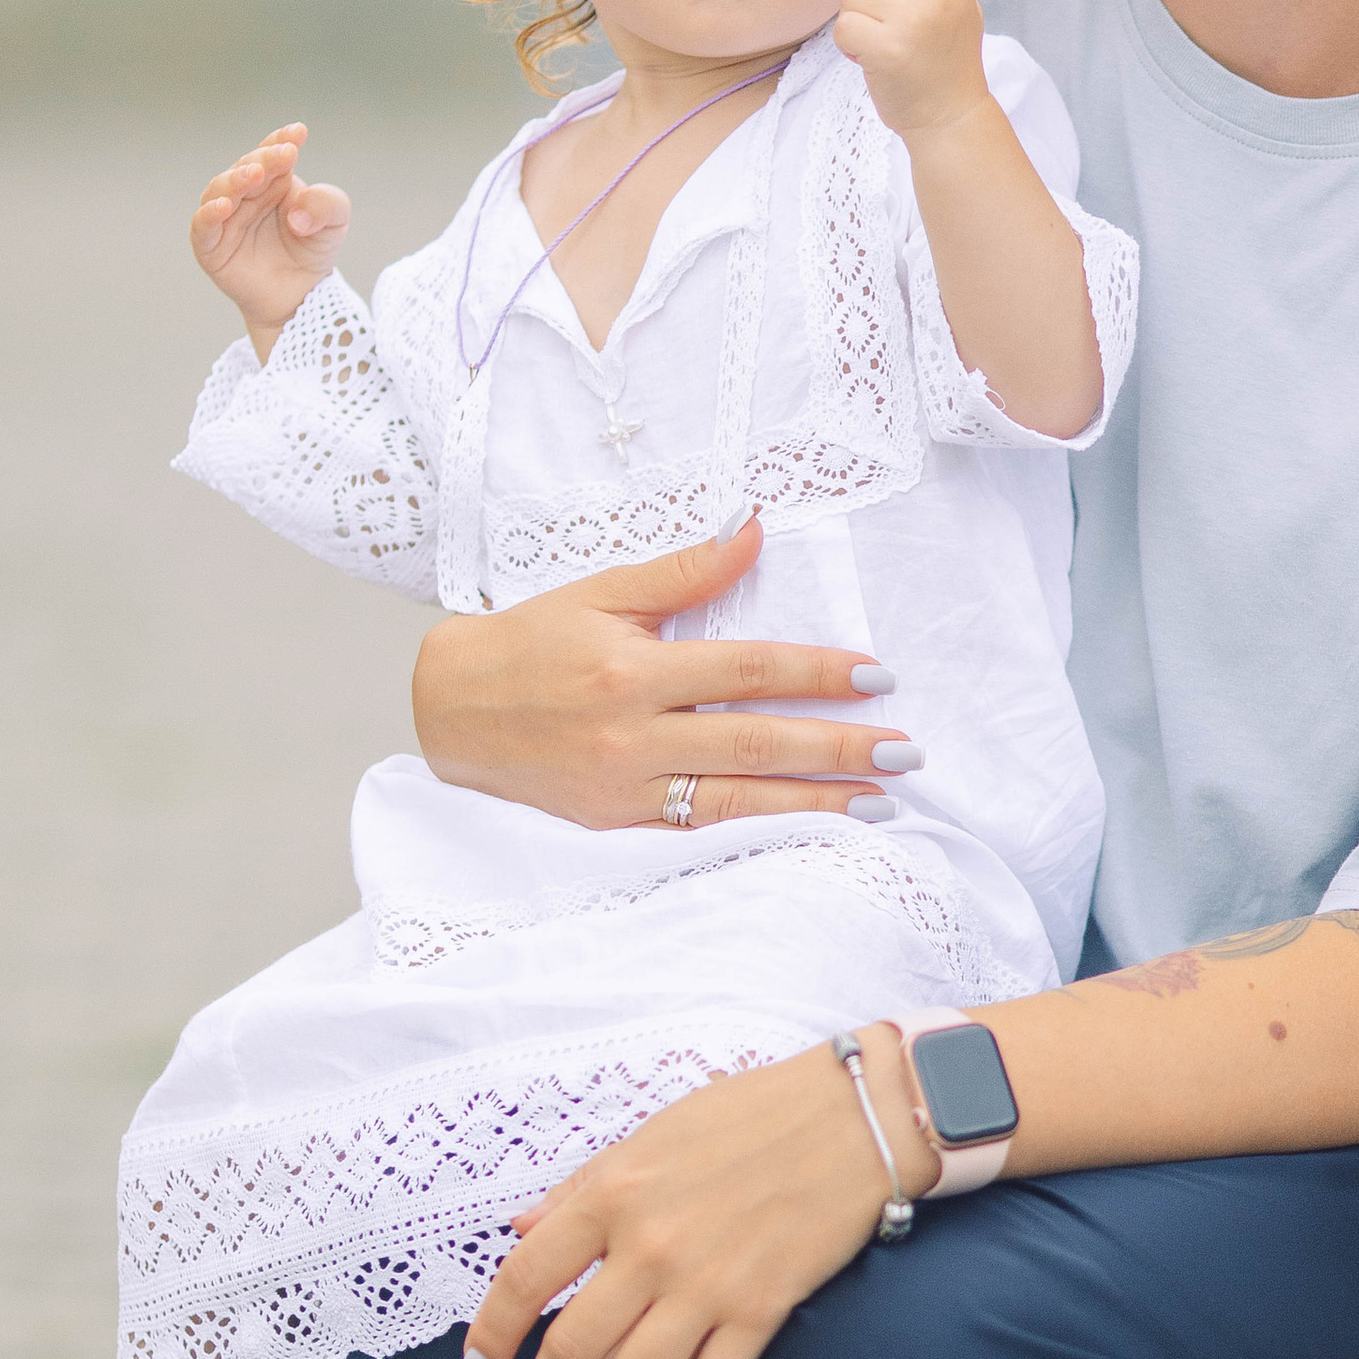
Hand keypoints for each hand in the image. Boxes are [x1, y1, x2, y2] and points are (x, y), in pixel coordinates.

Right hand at [192, 124, 350, 359]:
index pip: (272, 153)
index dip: (281, 140)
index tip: (298, 132)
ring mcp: (225, 218)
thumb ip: (326, 204)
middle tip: (284, 154)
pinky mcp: (211, 247)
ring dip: (236, 180)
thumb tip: (297, 214)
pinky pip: (203, 226)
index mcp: (273, 179)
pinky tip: (223, 206)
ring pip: (220, 190)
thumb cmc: (313, 249)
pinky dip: (209, 214)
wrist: (301, 295)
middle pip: (247, 168)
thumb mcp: (335, 222)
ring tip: (255, 175)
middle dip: (264, 159)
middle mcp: (245, 193)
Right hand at [411, 518, 918, 825]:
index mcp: (630, 668)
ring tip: (880, 802)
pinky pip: (700, 828)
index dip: (815, 673)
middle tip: (906, 751)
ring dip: (814, 803)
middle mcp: (631, 732)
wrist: (452, 708)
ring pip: (736, 798)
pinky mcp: (615, 822)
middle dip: (837, 748)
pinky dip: (761, 830)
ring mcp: (624, 785)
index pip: (745, 669)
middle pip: (754, 742)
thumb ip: (682, 570)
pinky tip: (810, 830)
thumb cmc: (531, 641)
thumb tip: (752, 527)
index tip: (876, 677)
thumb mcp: (600, 592)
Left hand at [462, 1029, 932, 1358]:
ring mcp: (706, 1285)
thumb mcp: (653, 1131)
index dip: (490, 1336)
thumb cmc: (751, 1113)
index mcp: (613, 1193)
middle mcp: (648, 1246)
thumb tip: (521, 1228)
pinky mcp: (761, 1312)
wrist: (853, 1117)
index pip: (523, 1278)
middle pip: (570, 1348)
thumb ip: (583, 1185)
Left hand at [834, 0, 991, 138]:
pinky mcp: (888, 49)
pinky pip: (844, 27)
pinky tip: (867, 60)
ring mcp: (912, 21)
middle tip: (876, 23)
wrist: (952, 118)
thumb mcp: (954, 9)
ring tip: (876, 44)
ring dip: (854, 21)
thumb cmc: (944, 64)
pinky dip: (846, 45)